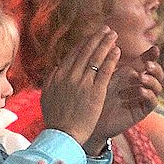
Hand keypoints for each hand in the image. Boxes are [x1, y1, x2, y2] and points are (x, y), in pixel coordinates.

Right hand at [42, 27, 119, 144]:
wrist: (63, 134)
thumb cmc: (55, 118)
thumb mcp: (47, 96)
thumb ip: (51, 80)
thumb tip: (56, 68)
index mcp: (57, 76)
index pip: (73, 54)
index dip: (84, 43)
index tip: (92, 36)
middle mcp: (69, 76)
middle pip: (85, 52)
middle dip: (97, 38)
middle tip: (106, 29)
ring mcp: (82, 83)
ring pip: (96, 58)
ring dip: (106, 44)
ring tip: (114, 36)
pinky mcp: (95, 91)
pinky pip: (105, 71)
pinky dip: (111, 59)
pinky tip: (117, 51)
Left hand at [85, 46, 163, 152]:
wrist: (90, 120)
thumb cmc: (92, 97)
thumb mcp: (100, 77)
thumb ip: (107, 63)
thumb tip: (110, 43)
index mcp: (131, 74)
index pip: (146, 61)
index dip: (152, 55)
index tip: (155, 48)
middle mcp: (139, 84)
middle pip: (157, 72)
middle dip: (154, 67)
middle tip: (146, 64)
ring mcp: (142, 98)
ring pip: (157, 86)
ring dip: (151, 80)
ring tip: (140, 78)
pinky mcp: (141, 111)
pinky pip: (152, 102)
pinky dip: (148, 95)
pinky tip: (140, 91)